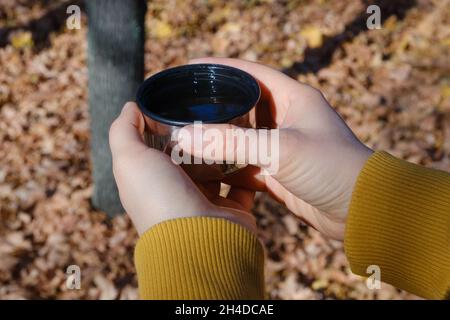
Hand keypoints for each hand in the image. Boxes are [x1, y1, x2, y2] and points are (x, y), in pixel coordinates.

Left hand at [109, 102, 256, 234]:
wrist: (199, 241)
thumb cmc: (160, 198)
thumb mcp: (130, 160)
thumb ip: (123, 131)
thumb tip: (130, 107)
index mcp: (151, 180)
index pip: (158, 146)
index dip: (166, 125)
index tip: (181, 101)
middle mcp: (176, 192)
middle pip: (190, 155)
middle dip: (200, 135)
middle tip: (215, 110)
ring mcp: (205, 201)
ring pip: (217, 167)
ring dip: (225, 149)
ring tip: (236, 124)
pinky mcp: (231, 208)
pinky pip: (242, 183)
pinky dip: (248, 169)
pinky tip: (251, 148)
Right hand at [177, 58, 372, 239]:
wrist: (362, 210)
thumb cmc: (332, 168)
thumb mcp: (281, 149)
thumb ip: (233, 142)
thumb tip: (186, 137)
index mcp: (293, 99)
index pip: (251, 73)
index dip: (221, 68)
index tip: (192, 68)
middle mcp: (287, 119)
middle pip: (243, 106)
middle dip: (215, 108)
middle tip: (184, 109)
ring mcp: (282, 148)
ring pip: (242, 139)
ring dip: (218, 141)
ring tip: (187, 139)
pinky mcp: (279, 173)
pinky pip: (246, 166)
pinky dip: (227, 169)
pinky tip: (206, 171)